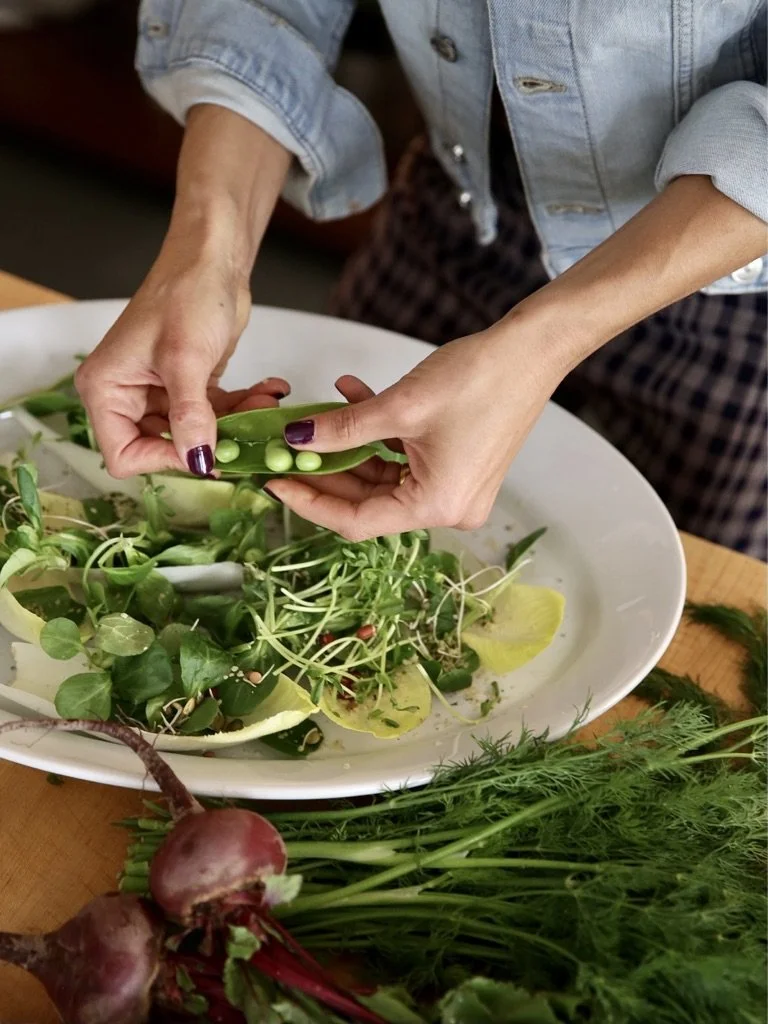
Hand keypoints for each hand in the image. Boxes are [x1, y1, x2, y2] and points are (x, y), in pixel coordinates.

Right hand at [75, 257, 289, 477]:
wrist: (213, 260)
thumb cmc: (185, 296)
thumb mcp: (185, 360)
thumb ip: (190, 416)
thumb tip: (198, 461)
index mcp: (106, 391)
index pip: (124, 454)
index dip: (163, 460)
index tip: (204, 451)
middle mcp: (127, 396)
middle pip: (163, 449)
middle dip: (207, 444)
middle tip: (246, 435)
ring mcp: (159, 393)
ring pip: (195, 435)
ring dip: (232, 427)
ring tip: (263, 405)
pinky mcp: (189, 388)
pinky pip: (213, 416)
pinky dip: (240, 410)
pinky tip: (266, 393)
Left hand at [264, 325, 562, 539]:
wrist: (532, 350)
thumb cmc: (479, 379)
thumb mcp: (400, 406)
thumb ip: (342, 428)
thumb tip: (296, 439)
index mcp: (437, 505)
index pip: (357, 522)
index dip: (311, 503)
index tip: (275, 483)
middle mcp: (448, 508)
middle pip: (368, 501)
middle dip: (325, 470)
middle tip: (285, 448)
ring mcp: (454, 488)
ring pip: (382, 476)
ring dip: (348, 445)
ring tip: (317, 413)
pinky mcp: (457, 466)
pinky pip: (403, 459)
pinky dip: (377, 434)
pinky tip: (353, 395)